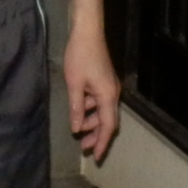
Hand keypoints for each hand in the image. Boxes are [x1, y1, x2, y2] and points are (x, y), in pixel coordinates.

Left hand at [63, 23, 119, 162]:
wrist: (87, 31)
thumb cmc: (80, 56)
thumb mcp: (74, 84)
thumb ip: (76, 108)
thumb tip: (77, 128)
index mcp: (108, 96)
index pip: (108, 126)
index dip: (102, 142)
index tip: (96, 156)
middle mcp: (112, 93)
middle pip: (107, 120)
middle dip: (96, 134)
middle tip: (83, 147)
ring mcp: (109, 85)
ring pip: (103, 110)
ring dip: (92, 121)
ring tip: (79, 130)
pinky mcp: (104, 79)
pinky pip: (100, 100)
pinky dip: (91, 108)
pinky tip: (80, 109)